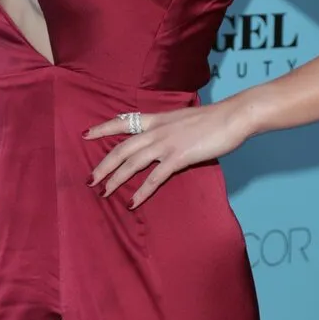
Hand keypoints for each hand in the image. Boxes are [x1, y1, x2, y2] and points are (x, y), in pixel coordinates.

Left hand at [84, 100, 247, 209]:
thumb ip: (169, 127)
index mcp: (158, 119)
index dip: (103, 128)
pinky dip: (142, 191)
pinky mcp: (179, 157)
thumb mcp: (184, 119)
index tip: (85, 134)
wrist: (233, 116)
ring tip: (104, 192)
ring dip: (115, 179)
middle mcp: (157, 130)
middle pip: (122, 148)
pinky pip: (155, 177)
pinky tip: (133, 202)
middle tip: (89, 179)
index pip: (123, 121)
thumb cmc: (213, 119)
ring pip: (132, 163)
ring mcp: (167, 144)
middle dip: (103, 164)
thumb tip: (163, 136)